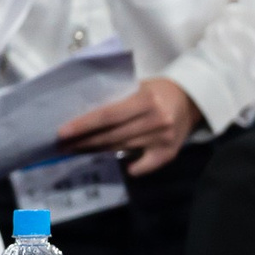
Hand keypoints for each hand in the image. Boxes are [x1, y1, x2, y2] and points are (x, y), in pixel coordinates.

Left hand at [57, 77, 200, 175]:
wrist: (191, 100)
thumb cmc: (157, 90)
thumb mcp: (138, 87)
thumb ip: (117, 98)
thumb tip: (83, 112)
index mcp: (145, 100)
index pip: (108, 115)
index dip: (84, 124)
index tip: (62, 132)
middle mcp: (156, 120)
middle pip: (112, 135)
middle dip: (85, 141)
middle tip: (64, 145)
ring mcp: (163, 138)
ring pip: (123, 148)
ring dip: (99, 150)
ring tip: (79, 150)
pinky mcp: (170, 152)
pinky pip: (146, 165)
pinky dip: (134, 167)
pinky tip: (125, 166)